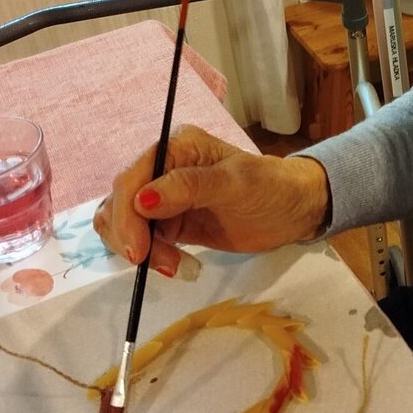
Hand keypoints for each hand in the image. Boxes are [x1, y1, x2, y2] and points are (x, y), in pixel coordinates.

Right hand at [93, 124, 329, 274]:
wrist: (293, 211)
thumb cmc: (271, 188)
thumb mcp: (235, 183)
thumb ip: (189, 187)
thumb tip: (142, 199)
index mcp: (176, 147)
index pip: (131, 178)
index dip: (127, 215)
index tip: (138, 251)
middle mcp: (162, 168)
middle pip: (119, 202)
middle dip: (131, 236)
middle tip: (162, 263)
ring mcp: (164, 197)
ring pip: (124, 223)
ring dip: (139, 249)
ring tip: (174, 265)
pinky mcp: (169, 223)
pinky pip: (142, 239)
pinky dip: (150, 256)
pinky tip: (177, 265)